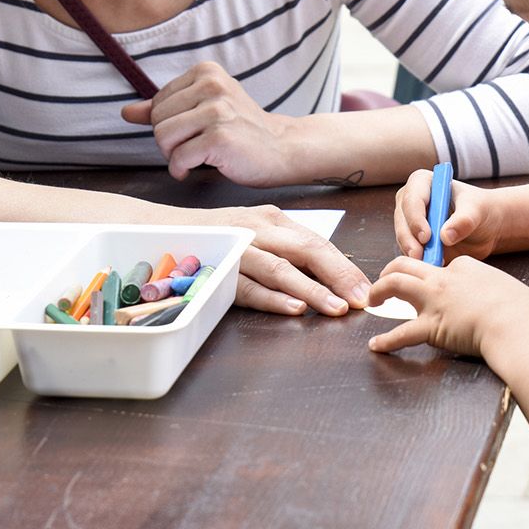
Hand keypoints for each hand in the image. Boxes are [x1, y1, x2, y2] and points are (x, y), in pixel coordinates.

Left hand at [122, 62, 297, 185]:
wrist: (281, 149)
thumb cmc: (241, 129)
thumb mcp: (204, 109)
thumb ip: (165, 108)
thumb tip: (127, 112)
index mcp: (206, 72)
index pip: (158, 102)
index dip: (168, 124)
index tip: (191, 132)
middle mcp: (212, 86)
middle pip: (157, 119)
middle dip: (169, 141)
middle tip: (193, 146)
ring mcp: (217, 111)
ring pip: (163, 137)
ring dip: (173, 155)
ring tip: (194, 156)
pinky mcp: (220, 138)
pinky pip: (179, 158)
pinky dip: (181, 169)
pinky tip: (196, 168)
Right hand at [202, 204, 371, 315]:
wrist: (163, 231)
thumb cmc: (217, 237)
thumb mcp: (257, 233)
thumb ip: (288, 250)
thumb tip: (332, 277)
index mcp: (272, 220)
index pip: (316, 242)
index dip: (343, 266)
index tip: (366, 288)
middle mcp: (257, 229)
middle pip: (305, 250)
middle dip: (337, 276)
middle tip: (360, 299)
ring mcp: (236, 248)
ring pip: (278, 269)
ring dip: (310, 291)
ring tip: (335, 308)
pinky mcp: (216, 271)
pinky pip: (247, 287)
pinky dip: (271, 299)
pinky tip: (293, 309)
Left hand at [366, 255, 528, 357]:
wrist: (518, 324)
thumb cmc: (521, 311)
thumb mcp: (506, 290)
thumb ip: (493, 293)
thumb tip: (495, 305)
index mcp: (464, 267)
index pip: (439, 266)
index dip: (432, 275)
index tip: (430, 286)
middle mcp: (444, 278)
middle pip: (407, 264)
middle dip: (390, 269)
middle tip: (383, 280)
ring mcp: (435, 300)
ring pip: (395, 284)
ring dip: (379, 290)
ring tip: (372, 300)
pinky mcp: (432, 326)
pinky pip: (401, 332)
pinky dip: (386, 340)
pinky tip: (377, 346)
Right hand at [393, 169, 506, 261]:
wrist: (485, 227)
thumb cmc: (480, 210)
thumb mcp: (477, 211)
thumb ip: (463, 221)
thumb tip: (445, 236)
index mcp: (422, 182)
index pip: (412, 199)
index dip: (416, 218)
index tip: (426, 237)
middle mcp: (410, 199)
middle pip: (402, 220)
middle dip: (409, 239)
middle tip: (420, 256)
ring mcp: (409, 220)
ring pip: (402, 237)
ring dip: (413, 252)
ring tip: (430, 263)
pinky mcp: (412, 239)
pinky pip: (409, 251)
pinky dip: (417, 260)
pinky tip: (432, 265)